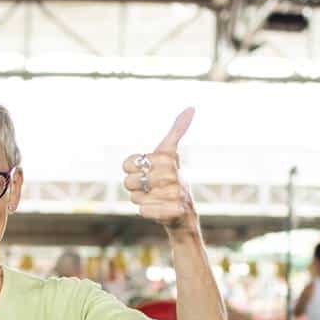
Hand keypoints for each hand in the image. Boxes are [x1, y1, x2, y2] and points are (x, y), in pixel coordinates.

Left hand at [122, 108, 197, 234]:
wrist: (183, 212)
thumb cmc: (171, 180)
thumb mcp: (170, 153)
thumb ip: (177, 131)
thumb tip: (192, 107)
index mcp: (167, 158)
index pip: (127, 162)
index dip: (130, 169)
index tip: (144, 170)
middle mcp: (173, 174)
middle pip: (129, 182)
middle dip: (135, 187)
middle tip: (148, 187)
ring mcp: (175, 194)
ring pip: (136, 198)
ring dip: (141, 200)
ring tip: (155, 198)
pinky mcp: (174, 212)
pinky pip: (144, 211)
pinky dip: (146, 212)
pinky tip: (157, 209)